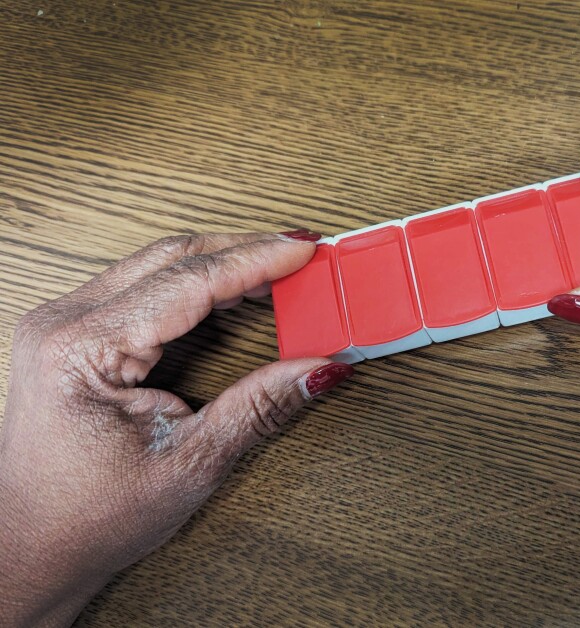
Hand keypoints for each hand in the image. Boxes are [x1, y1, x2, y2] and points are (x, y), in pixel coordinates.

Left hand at [0, 231, 353, 626]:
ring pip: (160, 262)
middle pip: (173, 256)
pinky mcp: (76, 332)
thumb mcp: (190, 464)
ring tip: (280, 268)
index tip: (305, 250)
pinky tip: (235, 290)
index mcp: (82, 349)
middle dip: (246, 249)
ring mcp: (65, 323)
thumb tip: (317, 369)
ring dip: (224, 261)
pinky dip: (198, 280)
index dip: (257, 261)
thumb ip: (259, 407)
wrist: (35, 544)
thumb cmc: (90, 516)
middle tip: (303, 252)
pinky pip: (146, 283)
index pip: (189, 281)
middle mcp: (64, 323)